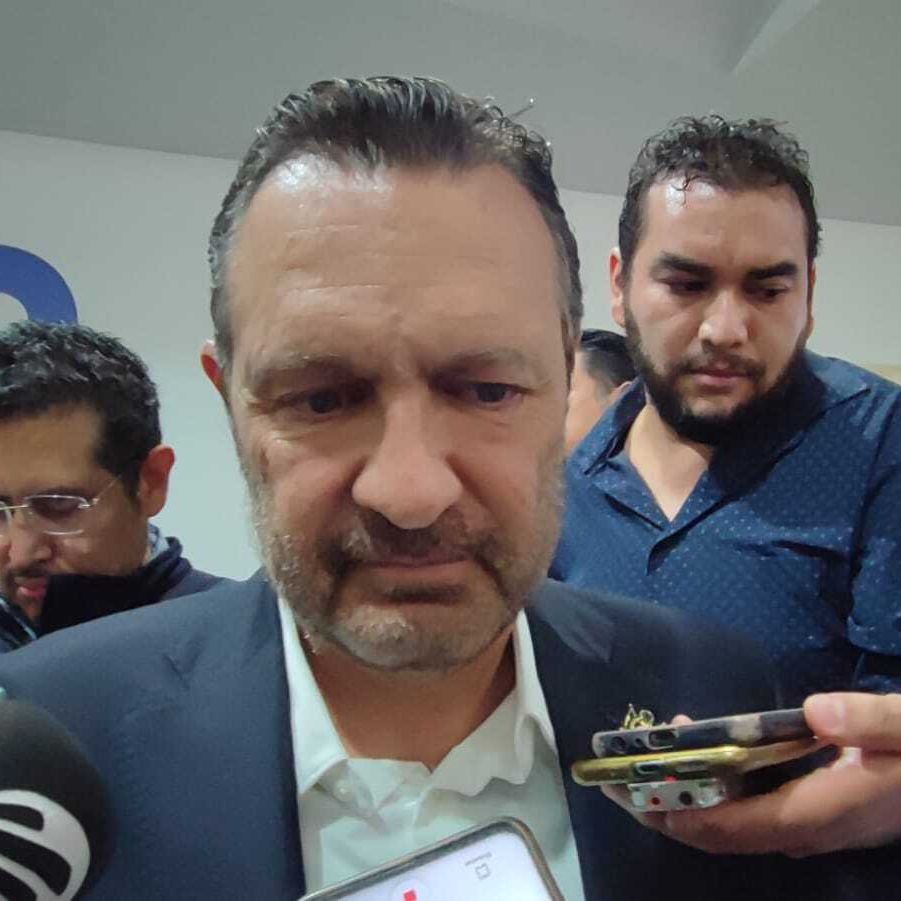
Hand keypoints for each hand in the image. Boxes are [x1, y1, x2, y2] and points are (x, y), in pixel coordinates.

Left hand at [601, 693, 900, 856]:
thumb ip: (869, 722)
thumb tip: (815, 712)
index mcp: (823, 812)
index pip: (739, 828)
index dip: (686, 817)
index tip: (640, 797)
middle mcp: (810, 829)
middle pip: (725, 834)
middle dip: (671, 812)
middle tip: (621, 780)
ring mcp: (812, 826)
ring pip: (737, 825)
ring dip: (689, 799)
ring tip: (652, 758)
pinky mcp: (816, 814)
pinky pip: (753, 812)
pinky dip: (718, 790)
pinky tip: (706, 754)